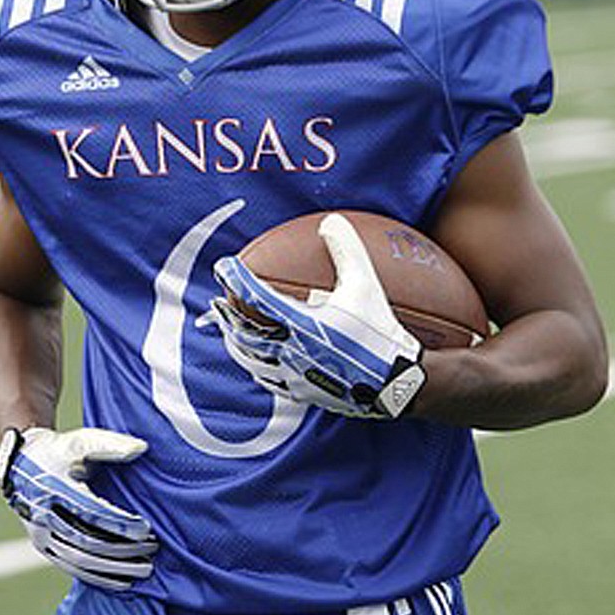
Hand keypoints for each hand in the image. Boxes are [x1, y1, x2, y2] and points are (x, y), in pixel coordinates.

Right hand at [0, 426, 157, 590]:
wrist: (20, 464)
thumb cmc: (60, 450)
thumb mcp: (82, 440)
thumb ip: (112, 445)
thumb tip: (141, 448)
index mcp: (57, 488)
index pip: (93, 512)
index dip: (120, 523)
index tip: (146, 529)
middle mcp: (46, 515)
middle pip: (88, 541)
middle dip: (122, 550)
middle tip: (152, 551)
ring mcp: (42, 534)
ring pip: (80, 560)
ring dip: (114, 569)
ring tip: (144, 570)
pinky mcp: (44, 545)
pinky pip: (71, 567)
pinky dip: (97, 577)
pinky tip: (121, 583)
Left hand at [212, 213, 425, 418]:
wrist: (396, 383)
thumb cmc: (381, 331)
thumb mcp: (366, 284)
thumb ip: (347, 250)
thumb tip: (330, 221)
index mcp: (301, 323)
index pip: (256, 297)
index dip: (235, 279)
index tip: (223, 266)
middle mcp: (290, 352)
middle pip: (243, 333)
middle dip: (227, 316)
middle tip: (217, 303)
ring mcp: (294, 376)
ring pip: (251, 360)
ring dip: (236, 343)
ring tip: (230, 332)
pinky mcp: (302, 393)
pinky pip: (269, 380)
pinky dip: (257, 366)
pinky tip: (259, 362)